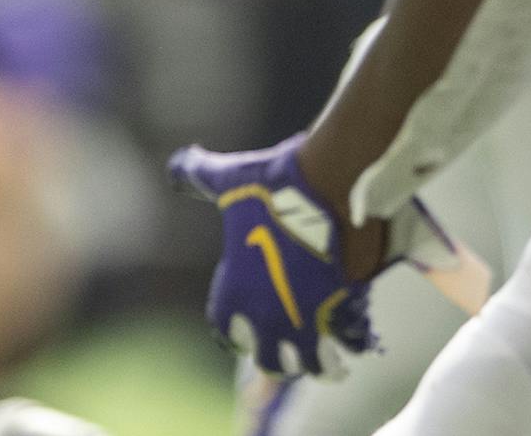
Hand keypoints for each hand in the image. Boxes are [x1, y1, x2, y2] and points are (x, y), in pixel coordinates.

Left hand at [170, 136, 490, 379]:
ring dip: (319, 361)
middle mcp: (269, 319)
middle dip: (280, 356)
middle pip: (273, 362)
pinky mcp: (345, 310)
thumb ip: (199, 176)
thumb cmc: (273, 187)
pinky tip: (352, 331)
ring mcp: (309, 320)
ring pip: (315, 364)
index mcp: (235, 296)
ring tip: (326, 357)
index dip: (235, 330)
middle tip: (288, 346)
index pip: (227, 333)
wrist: (328, 186)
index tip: (244, 324)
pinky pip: (351, 341)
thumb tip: (177, 164)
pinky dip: (352, 338)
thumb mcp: (229, 180)